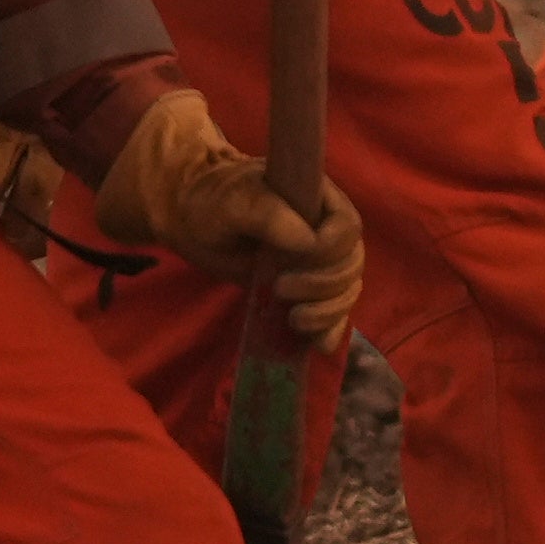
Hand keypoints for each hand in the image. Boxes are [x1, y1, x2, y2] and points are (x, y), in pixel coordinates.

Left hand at [97, 86, 366, 339]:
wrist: (193, 221)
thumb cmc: (212, 202)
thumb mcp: (232, 201)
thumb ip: (266, 214)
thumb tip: (308, 242)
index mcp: (318, 199)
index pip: (348, 226)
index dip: (331, 249)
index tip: (294, 261)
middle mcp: (327, 230)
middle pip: (351, 264)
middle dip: (324, 285)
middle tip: (281, 290)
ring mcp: (319, 262)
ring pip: (346, 290)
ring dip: (327, 311)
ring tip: (294, 320)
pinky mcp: (307, 290)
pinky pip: (333, 312)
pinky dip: (331, 329)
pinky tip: (319, 345)